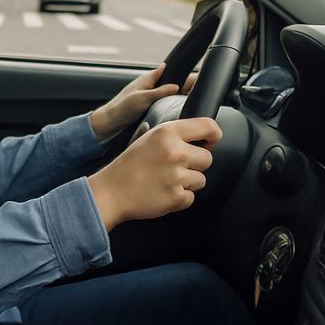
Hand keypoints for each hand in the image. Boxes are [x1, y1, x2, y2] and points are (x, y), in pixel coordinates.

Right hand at [87, 117, 221, 228]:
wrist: (111, 192)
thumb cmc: (129, 165)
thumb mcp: (148, 137)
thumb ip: (174, 135)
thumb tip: (202, 138)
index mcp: (167, 133)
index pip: (208, 126)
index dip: (213, 135)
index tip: (210, 142)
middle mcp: (174, 152)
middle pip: (207, 158)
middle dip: (195, 165)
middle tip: (175, 168)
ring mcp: (176, 176)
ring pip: (201, 180)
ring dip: (187, 183)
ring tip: (165, 181)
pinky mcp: (176, 197)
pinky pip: (191, 197)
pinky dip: (179, 198)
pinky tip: (163, 192)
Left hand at [89, 63, 197, 141]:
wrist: (110, 121)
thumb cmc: (122, 107)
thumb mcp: (142, 98)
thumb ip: (160, 91)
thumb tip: (177, 86)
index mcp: (151, 78)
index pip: (176, 73)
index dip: (189, 77)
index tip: (203, 81)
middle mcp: (153, 84)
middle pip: (177, 83)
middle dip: (189, 87)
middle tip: (204, 93)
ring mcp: (153, 95)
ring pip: (173, 93)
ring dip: (183, 96)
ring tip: (197, 101)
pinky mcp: (152, 105)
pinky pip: (168, 102)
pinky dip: (176, 104)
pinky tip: (183, 110)